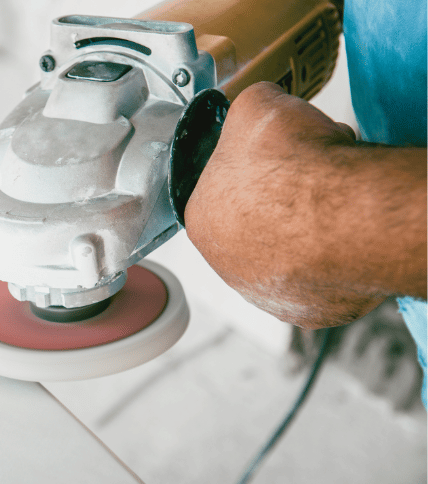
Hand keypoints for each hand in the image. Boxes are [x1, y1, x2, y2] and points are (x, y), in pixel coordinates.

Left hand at [185, 82, 426, 327]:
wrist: (344, 212)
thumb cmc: (294, 167)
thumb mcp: (255, 108)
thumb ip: (244, 113)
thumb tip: (256, 111)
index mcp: (202, 218)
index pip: (218, 192)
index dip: (251, 170)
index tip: (275, 161)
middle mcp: (226, 264)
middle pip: (252, 225)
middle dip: (277, 201)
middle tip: (306, 180)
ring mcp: (266, 293)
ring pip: (284, 255)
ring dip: (302, 232)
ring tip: (329, 205)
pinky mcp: (306, 311)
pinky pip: (314, 279)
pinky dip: (327, 260)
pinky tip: (340, 236)